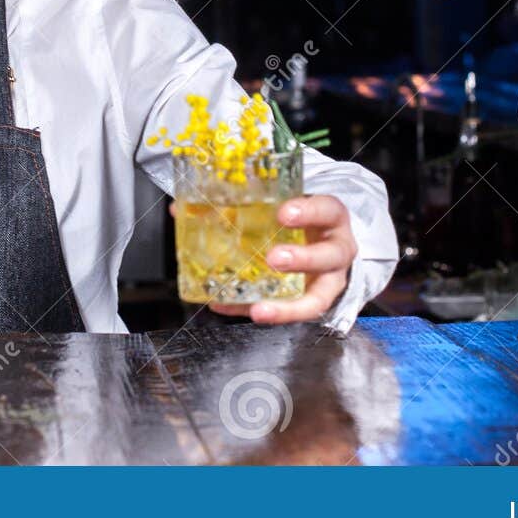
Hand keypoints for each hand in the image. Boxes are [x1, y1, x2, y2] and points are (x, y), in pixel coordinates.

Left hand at [173, 193, 356, 323]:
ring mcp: (328, 281)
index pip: (327, 209)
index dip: (308, 211)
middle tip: (274, 258)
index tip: (283, 213)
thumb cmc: (301, 222)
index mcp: (330, 218)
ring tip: (259, 308)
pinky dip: (261, 313)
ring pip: (318, 298)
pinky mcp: (312, 303)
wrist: (325, 242)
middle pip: (329, 256)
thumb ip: (244, 204)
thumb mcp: (284, 205)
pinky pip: (288, 313)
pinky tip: (229, 307)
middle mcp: (335, 250)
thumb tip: (182, 208)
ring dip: (288, 306)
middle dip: (303, 259)